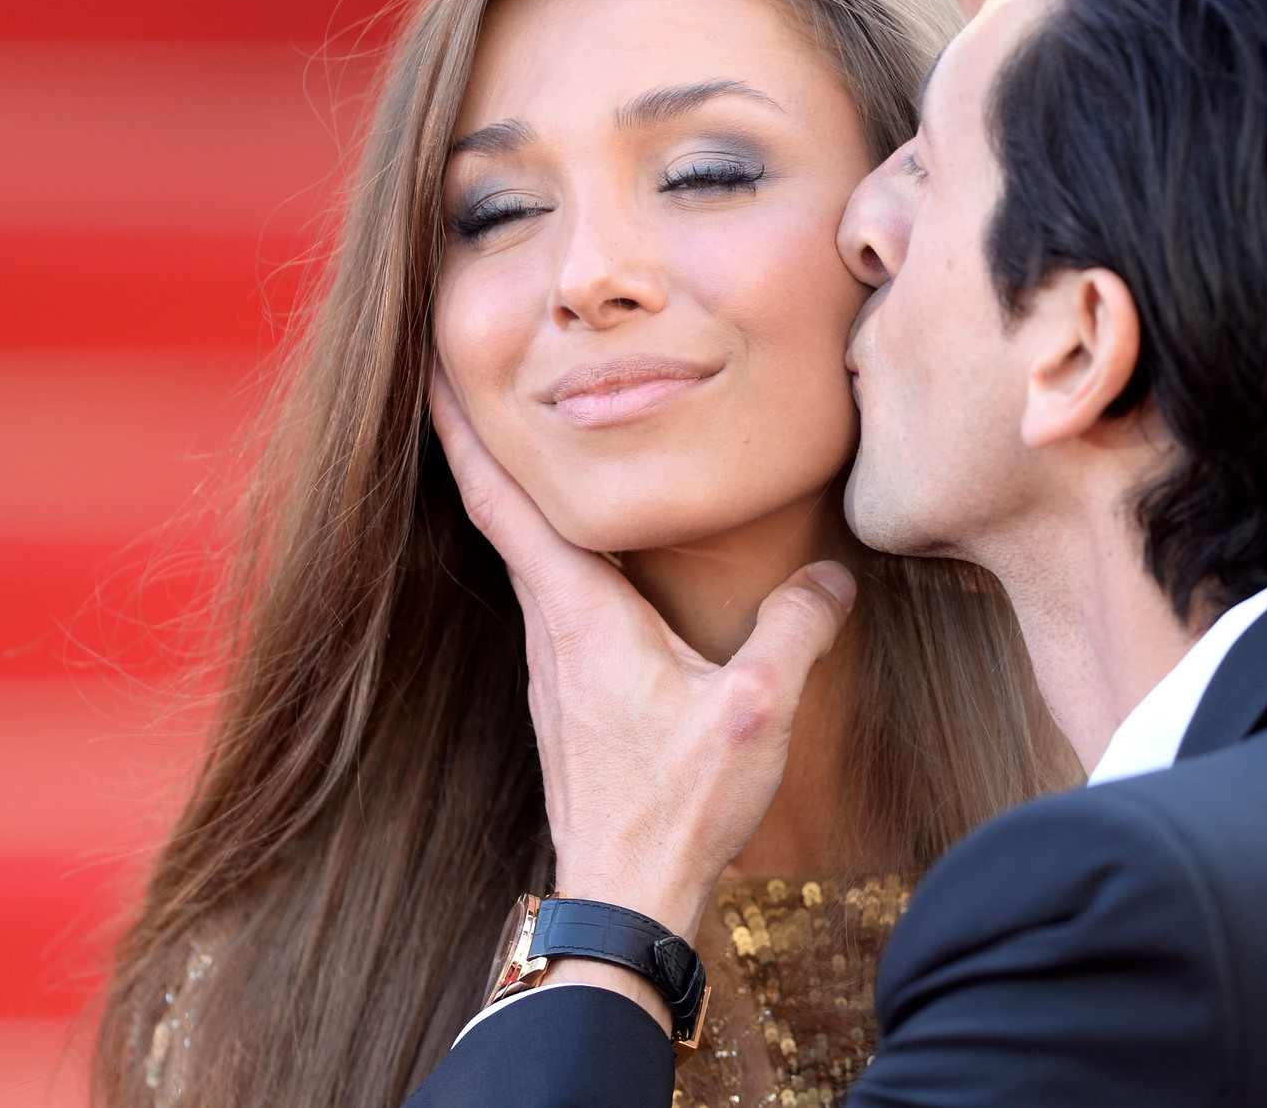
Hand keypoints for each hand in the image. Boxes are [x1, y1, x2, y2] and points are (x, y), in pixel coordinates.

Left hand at [429, 367, 855, 950]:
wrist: (626, 899)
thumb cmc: (678, 807)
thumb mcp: (756, 710)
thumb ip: (796, 629)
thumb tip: (833, 576)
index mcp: (580, 615)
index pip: (504, 499)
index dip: (466, 430)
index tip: (434, 367)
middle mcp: (552, 631)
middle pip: (506, 514)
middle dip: (488, 440)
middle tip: (475, 371)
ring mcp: (554, 667)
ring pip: (529, 557)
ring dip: (522, 495)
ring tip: (531, 440)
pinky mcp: (572, 696)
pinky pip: (555, 597)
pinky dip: (556, 548)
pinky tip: (590, 546)